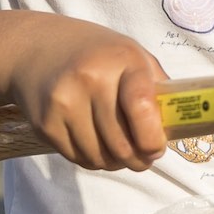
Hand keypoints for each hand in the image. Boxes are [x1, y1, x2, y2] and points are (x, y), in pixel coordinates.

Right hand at [6, 19, 168, 171]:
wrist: (36, 49)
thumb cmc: (98, 55)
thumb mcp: (133, 55)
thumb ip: (156, 86)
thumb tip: (177, 124)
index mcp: (123, 61)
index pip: (142, 106)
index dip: (153, 137)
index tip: (158, 149)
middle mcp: (90, 80)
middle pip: (120, 142)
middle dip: (139, 160)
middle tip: (145, 160)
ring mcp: (63, 103)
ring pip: (99, 157)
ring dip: (116, 164)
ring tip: (124, 156)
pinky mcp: (44, 123)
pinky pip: (77, 157)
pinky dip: (94, 161)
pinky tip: (100, 149)